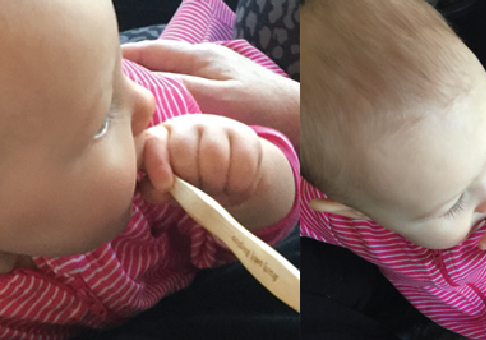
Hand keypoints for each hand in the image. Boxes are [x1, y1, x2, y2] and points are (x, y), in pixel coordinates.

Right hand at [122, 40, 298, 148]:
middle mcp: (205, 59)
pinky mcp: (224, 89)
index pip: (152, 52)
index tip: (100, 70)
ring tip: (133, 103)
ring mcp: (215, 73)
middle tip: (111, 90)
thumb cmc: (263, 108)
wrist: (301, 117)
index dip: (125, 60)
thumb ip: (182, 89)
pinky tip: (167, 112)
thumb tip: (144, 87)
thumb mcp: (219, 99)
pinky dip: (172, 95)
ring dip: (153, 84)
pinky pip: (187, 88)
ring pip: (174, 74)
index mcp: (201, 56)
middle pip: (160, 60)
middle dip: (135, 71)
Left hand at [138, 114, 263, 208]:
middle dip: (192, 178)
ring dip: (216, 183)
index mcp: (162, 137)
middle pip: (184, 149)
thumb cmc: (194, 183)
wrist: (233, 176)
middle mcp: (187, 125)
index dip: (158, 162)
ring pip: (214, 155)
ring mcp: (216, 126)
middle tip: (200, 190)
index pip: (154, 142)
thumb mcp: (172, 190)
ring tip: (218, 189)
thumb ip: (158, 190)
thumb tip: (157, 189)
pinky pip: (242, 162)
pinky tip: (235, 185)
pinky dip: (238, 183)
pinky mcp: (243, 133)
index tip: (165, 184)